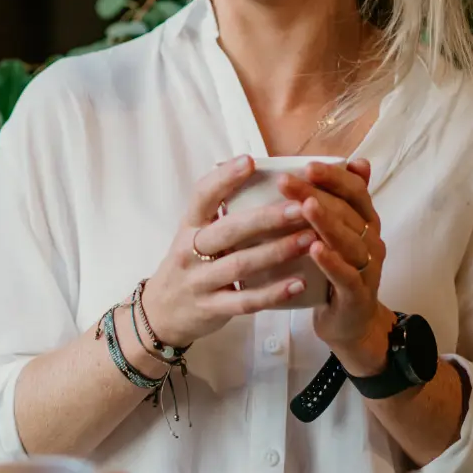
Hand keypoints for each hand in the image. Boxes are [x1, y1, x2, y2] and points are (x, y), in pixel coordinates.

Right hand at [140, 156, 319, 347]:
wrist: (163, 312)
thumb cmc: (190, 263)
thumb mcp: (194, 233)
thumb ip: (220, 211)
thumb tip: (257, 171)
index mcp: (189, 226)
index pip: (202, 196)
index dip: (224, 178)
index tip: (250, 161)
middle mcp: (190, 252)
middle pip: (228, 231)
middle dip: (266, 218)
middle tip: (300, 206)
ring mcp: (200, 281)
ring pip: (239, 265)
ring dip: (277, 252)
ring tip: (309, 239)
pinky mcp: (211, 309)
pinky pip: (245, 301)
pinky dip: (273, 293)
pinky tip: (299, 283)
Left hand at [297, 158, 390, 369]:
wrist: (349, 324)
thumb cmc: (336, 272)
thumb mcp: (337, 234)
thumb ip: (339, 201)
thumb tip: (355, 162)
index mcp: (365, 222)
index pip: (355, 191)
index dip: (333, 177)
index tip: (306, 165)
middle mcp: (371, 241)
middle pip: (347, 211)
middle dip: (315, 193)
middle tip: (285, 181)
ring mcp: (367, 268)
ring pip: (349, 240)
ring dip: (327, 222)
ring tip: (305, 207)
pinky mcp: (358, 295)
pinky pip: (347, 275)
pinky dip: (331, 262)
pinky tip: (314, 249)